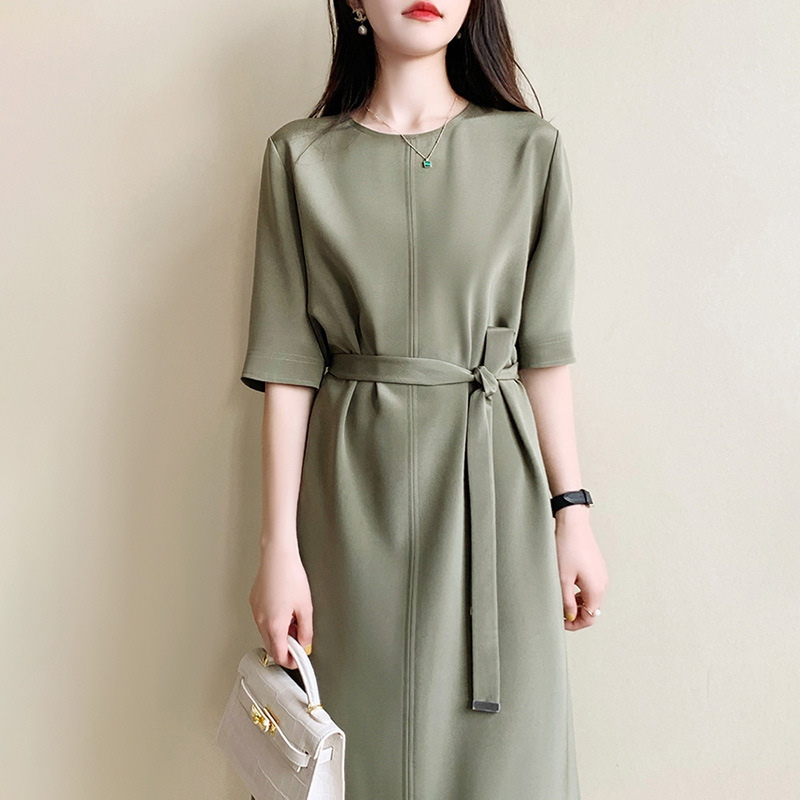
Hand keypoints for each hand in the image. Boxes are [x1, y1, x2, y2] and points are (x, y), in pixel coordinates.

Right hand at [248, 538, 313, 668]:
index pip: (279, 655)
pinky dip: (273, 621)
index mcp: (274, 624)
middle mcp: (260, 620)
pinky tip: (284, 608)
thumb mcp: (305, 606)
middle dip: (285, 647)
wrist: (277, 557)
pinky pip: (262, 619)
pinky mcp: (254, 602)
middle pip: (271, 646)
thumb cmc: (290, 576)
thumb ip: (306, 630)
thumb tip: (306, 643)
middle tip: (299, 639)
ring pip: (266, 632)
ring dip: (279, 633)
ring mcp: (255, 611)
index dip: (290, 661)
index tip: (298, 660)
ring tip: (294, 618)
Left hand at [553, 505, 607, 629]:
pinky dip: (579, 590)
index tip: (560, 621)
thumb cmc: (567, 548)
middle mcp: (602, 583)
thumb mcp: (562, 579)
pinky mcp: (596, 566)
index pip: (590, 618)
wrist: (573, 524)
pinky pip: (590, 585)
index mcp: (596, 589)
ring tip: (560, 596)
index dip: (575, 624)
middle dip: (575, 613)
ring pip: (590, 597)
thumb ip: (566, 602)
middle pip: (591, 608)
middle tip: (558, 611)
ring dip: (577, 602)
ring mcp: (601, 574)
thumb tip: (570, 617)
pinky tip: (567, 584)